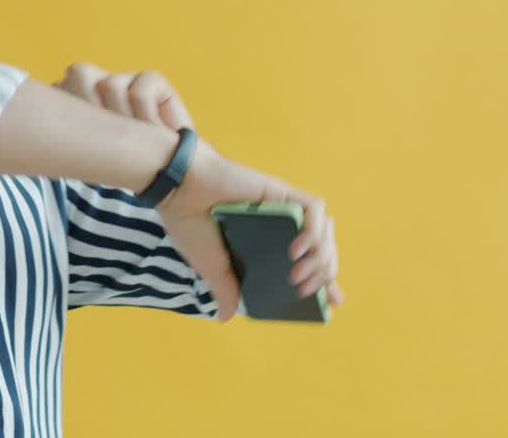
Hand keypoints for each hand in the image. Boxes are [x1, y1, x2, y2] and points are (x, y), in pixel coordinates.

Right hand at [54, 62, 342, 321]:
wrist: (175, 190)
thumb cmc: (188, 222)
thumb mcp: (210, 266)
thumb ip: (225, 289)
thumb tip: (225, 317)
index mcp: (264, 241)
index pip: (307, 260)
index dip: (325, 280)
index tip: (332, 302)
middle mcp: (279, 223)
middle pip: (323, 248)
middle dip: (324, 274)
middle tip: (306, 291)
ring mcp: (282, 207)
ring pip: (324, 230)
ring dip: (321, 256)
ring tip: (298, 275)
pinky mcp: (279, 192)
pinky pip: (313, 209)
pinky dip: (313, 231)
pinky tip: (297, 250)